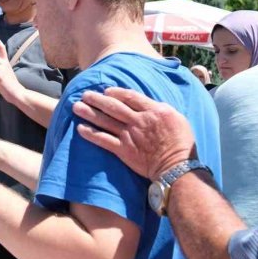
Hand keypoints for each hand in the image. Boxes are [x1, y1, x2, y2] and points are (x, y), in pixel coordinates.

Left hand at [72, 87, 196, 180]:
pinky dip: (90, 134)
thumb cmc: (181, 144)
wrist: (177, 167)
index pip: (130, 96)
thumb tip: (148, 104)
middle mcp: (139, 120)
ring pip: (105, 121)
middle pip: (113, 106)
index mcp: (153, 110)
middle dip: (97, 99)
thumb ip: (159, 110)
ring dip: (89, 113)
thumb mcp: (176, 118)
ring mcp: (129, 135)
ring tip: (76, 107)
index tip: (106, 91)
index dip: (115, 92)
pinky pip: (103, 140)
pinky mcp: (123, 150)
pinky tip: (80, 129)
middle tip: (85, 94)